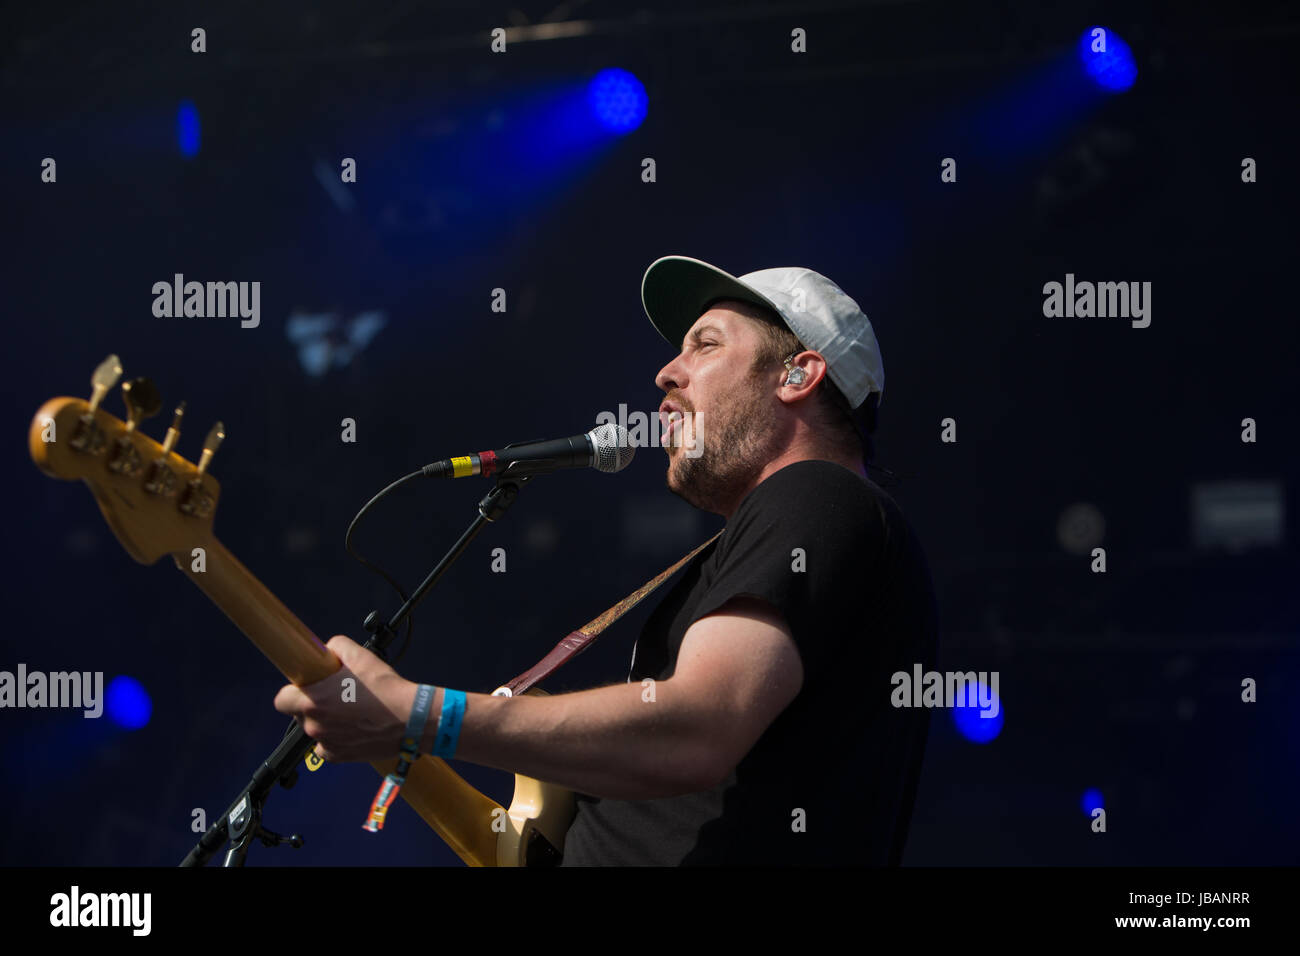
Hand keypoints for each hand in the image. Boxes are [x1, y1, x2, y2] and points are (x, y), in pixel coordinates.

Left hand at [273, 634, 418, 762]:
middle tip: (335, 696)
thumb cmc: (385, 689)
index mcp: (313, 700)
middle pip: (299, 713)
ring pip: (314, 730)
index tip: (306, 687)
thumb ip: (336, 647)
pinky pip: (326, 747)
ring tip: (349, 712)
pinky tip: (353, 728)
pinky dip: (335, 739)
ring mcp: (325, 743)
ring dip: (325, 721)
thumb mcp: (361, 656)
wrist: (410, 719)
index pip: (281, 699)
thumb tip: (327, 651)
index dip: (293, 692)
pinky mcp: (338, 756)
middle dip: (312, 704)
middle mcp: (314, 725)